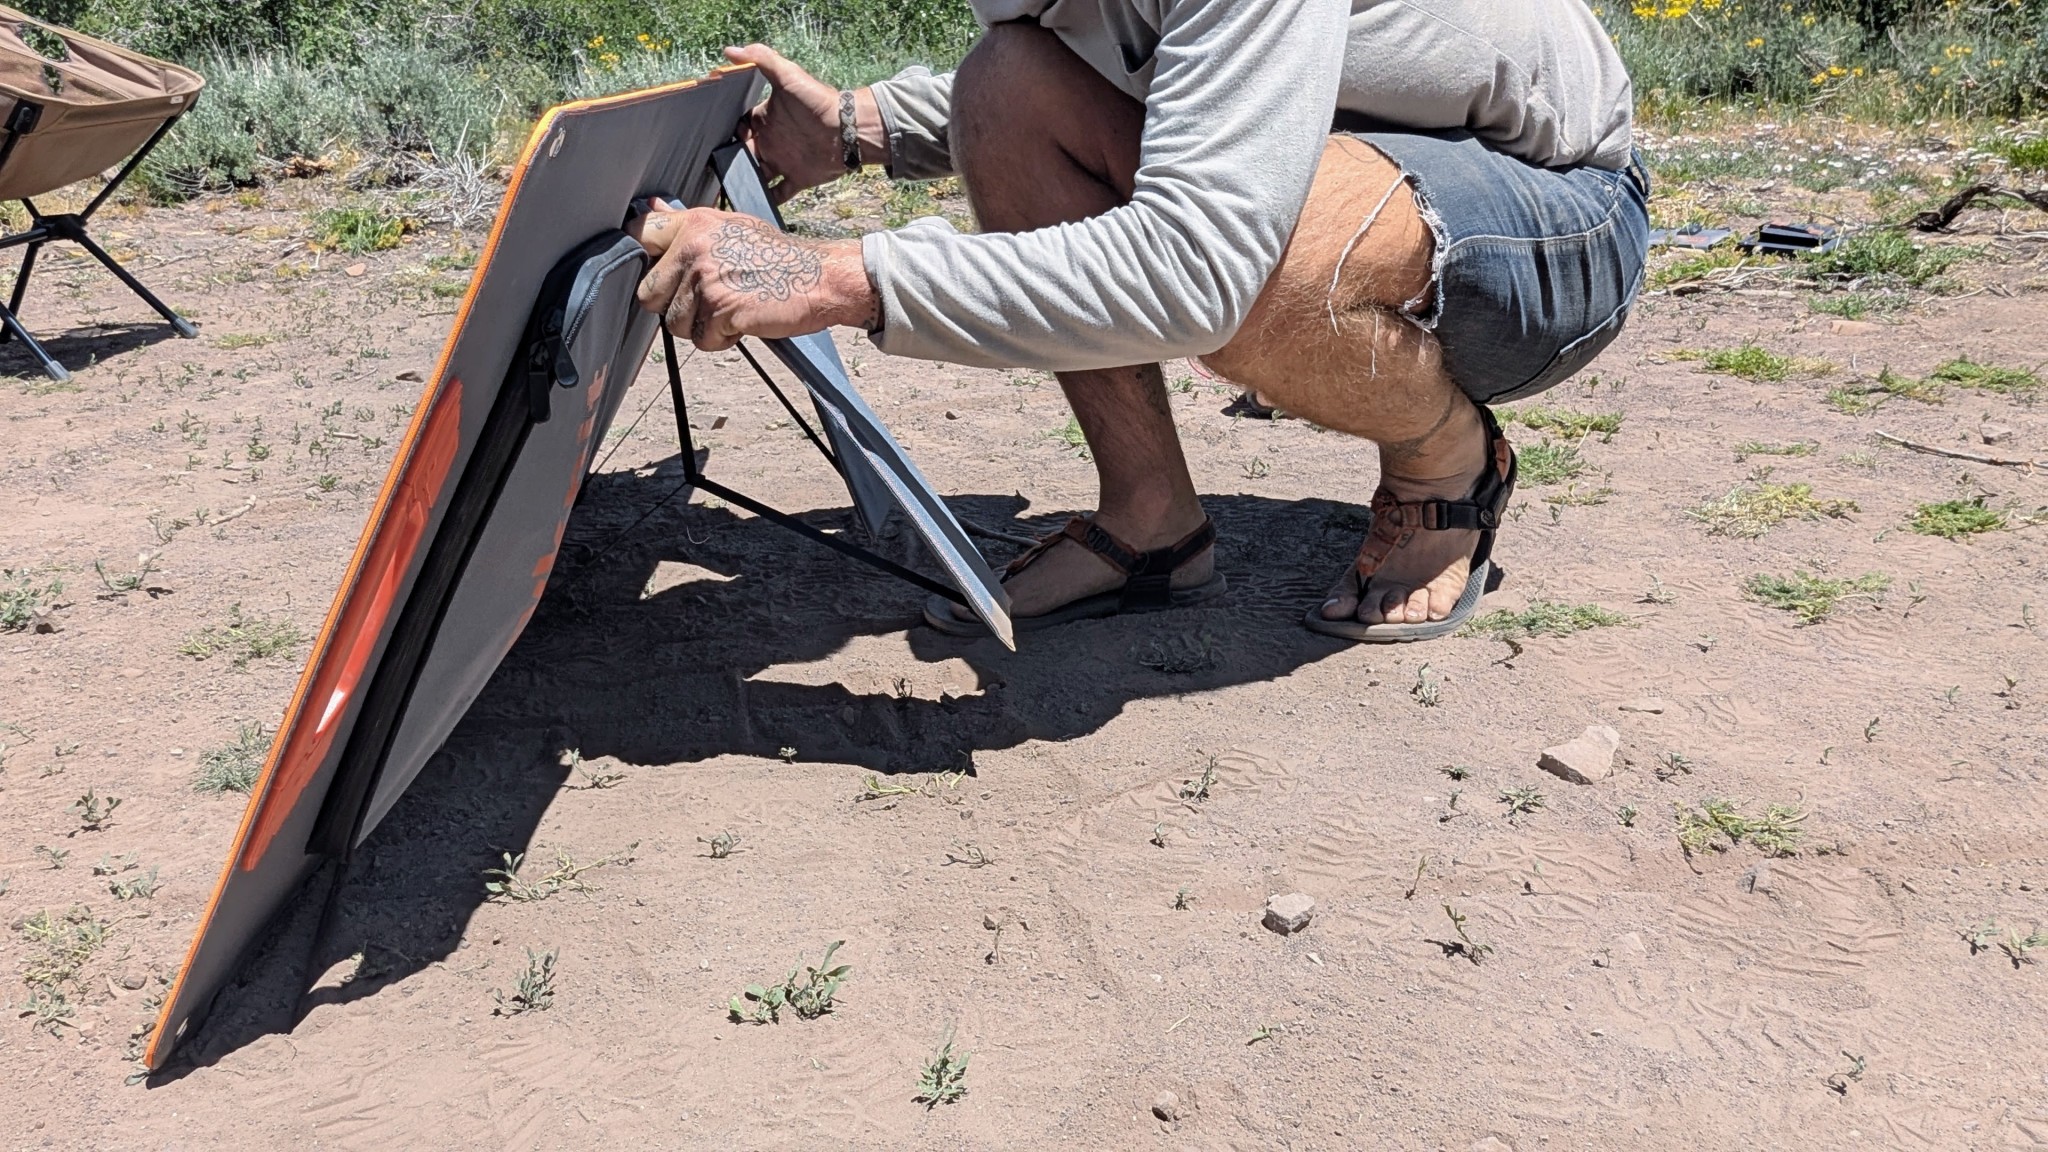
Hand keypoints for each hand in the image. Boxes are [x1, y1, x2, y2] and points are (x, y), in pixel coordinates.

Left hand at [629, 204, 877, 350]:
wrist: (818, 278)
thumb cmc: (779, 256)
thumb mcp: (732, 226)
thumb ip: (688, 223)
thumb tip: (651, 206)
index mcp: (696, 223)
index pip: (640, 233)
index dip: (641, 256)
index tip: (656, 270)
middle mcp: (696, 249)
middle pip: (649, 294)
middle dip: (674, 305)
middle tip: (706, 300)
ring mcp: (706, 281)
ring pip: (676, 323)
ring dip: (702, 326)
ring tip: (731, 309)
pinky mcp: (720, 310)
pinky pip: (703, 340)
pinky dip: (722, 339)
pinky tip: (742, 321)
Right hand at [724, 43, 849, 205]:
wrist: (848, 129)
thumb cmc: (818, 100)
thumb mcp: (788, 76)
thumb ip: (761, 60)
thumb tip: (730, 50)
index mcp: (765, 118)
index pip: (739, 128)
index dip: (728, 134)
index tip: (718, 142)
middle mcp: (771, 141)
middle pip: (744, 155)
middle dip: (730, 163)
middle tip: (716, 172)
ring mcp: (784, 161)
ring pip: (757, 176)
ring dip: (744, 183)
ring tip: (727, 193)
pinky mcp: (798, 179)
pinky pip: (779, 194)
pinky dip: (767, 201)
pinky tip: (752, 207)